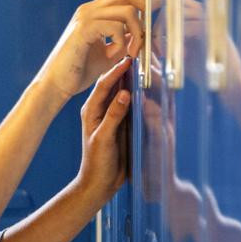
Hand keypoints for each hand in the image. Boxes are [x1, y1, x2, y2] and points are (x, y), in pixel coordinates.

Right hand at [38, 0, 145, 98]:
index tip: (162, 1)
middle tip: (152, 27)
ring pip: (126, 9)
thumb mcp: (109, 54)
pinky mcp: (83, 29)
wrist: (56, 83)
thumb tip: (143, 36)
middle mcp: (89, 9)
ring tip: (132, 51)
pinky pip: (115, 26)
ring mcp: (86, 17)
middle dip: (147, 5)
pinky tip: (114, 56)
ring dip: (137, 31)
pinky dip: (122, 42)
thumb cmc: (79, 70)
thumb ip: (124, 42)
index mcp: (95, 11)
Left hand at [75, 56, 133, 206]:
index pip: (104, 85)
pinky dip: (139, 94)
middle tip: (138, 56)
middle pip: (114, 84)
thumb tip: (125, 93)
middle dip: (126, 70)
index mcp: (92, 111)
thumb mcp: (103, 139)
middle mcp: (101, 110)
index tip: (129, 60)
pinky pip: (130, 104)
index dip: (116, 71)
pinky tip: (148, 88)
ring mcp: (111, 117)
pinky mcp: (121, 125)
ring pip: (123, 92)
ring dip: (133, 79)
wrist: (99, 185)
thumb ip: (113, 116)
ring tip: (145, 66)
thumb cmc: (97, 164)